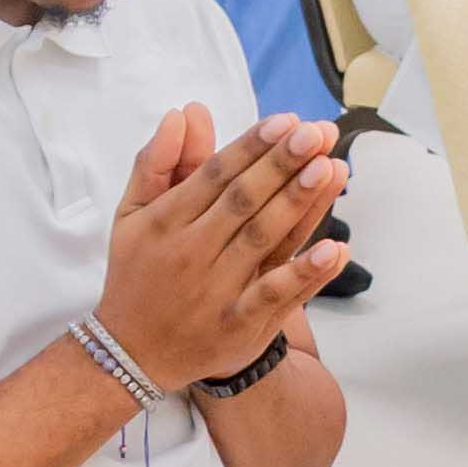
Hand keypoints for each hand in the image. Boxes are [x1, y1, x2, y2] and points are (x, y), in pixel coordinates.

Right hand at [95, 106, 347, 389]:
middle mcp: (192, 252)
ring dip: (298, 205)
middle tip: (316, 133)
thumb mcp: (132, 215)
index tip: (285, 120)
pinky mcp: (240, 326)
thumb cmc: (137, 272)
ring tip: (329, 170)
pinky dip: (305, 273)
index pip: (214, 175)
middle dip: (281, 165)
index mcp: (166, 221)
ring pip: (264, 241)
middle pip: (244, 202)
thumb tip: (181, 113)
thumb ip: (156, 163)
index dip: (251, 146)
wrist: (131, 353)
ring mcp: (218, 291)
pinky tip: (336, 249)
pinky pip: (276, 296)